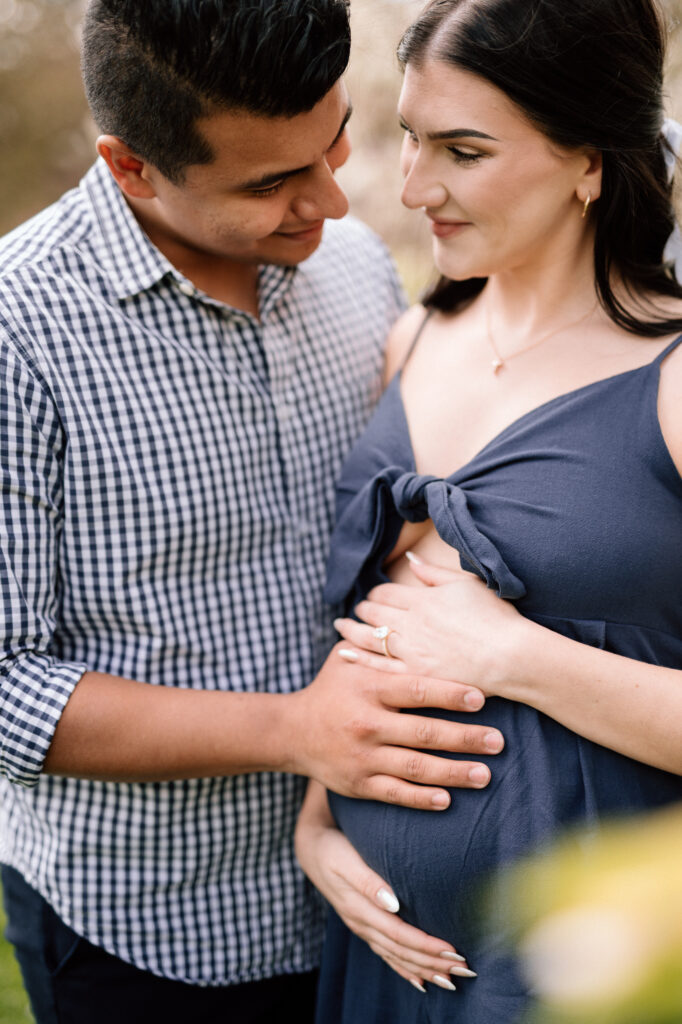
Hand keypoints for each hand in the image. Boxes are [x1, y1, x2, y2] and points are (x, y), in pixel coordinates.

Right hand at [286, 644, 503, 810]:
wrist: (292, 731)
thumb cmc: (332, 687)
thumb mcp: (348, 658)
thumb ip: (379, 645)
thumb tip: (410, 615)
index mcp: (368, 689)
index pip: (416, 690)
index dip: (450, 694)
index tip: (482, 698)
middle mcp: (366, 724)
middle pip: (423, 733)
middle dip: (465, 738)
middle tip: (498, 742)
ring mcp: (362, 757)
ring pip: (415, 768)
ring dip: (453, 773)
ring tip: (485, 774)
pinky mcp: (358, 784)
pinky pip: (395, 794)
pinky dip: (422, 799)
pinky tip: (448, 800)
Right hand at [295, 784, 475, 993]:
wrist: (310, 846)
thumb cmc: (332, 847)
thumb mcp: (345, 859)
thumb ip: (368, 881)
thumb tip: (393, 903)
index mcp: (359, 908)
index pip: (399, 935)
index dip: (426, 945)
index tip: (453, 950)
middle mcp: (362, 923)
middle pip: (401, 951)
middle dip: (433, 963)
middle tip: (465, 968)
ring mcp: (362, 927)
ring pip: (395, 956)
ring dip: (424, 969)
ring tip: (452, 978)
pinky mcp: (363, 924)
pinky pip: (386, 954)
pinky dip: (405, 968)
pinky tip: (421, 980)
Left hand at [333, 554, 526, 695]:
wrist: (512, 655)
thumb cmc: (496, 617)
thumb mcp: (467, 584)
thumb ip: (433, 573)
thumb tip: (409, 560)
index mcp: (423, 599)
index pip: (386, 592)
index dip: (377, 592)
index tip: (375, 595)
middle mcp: (412, 623)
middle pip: (375, 612)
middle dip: (363, 609)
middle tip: (357, 609)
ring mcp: (412, 651)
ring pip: (371, 637)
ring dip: (352, 629)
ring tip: (340, 625)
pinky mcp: (415, 675)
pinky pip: (379, 666)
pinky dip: (357, 658)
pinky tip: (343, 652)